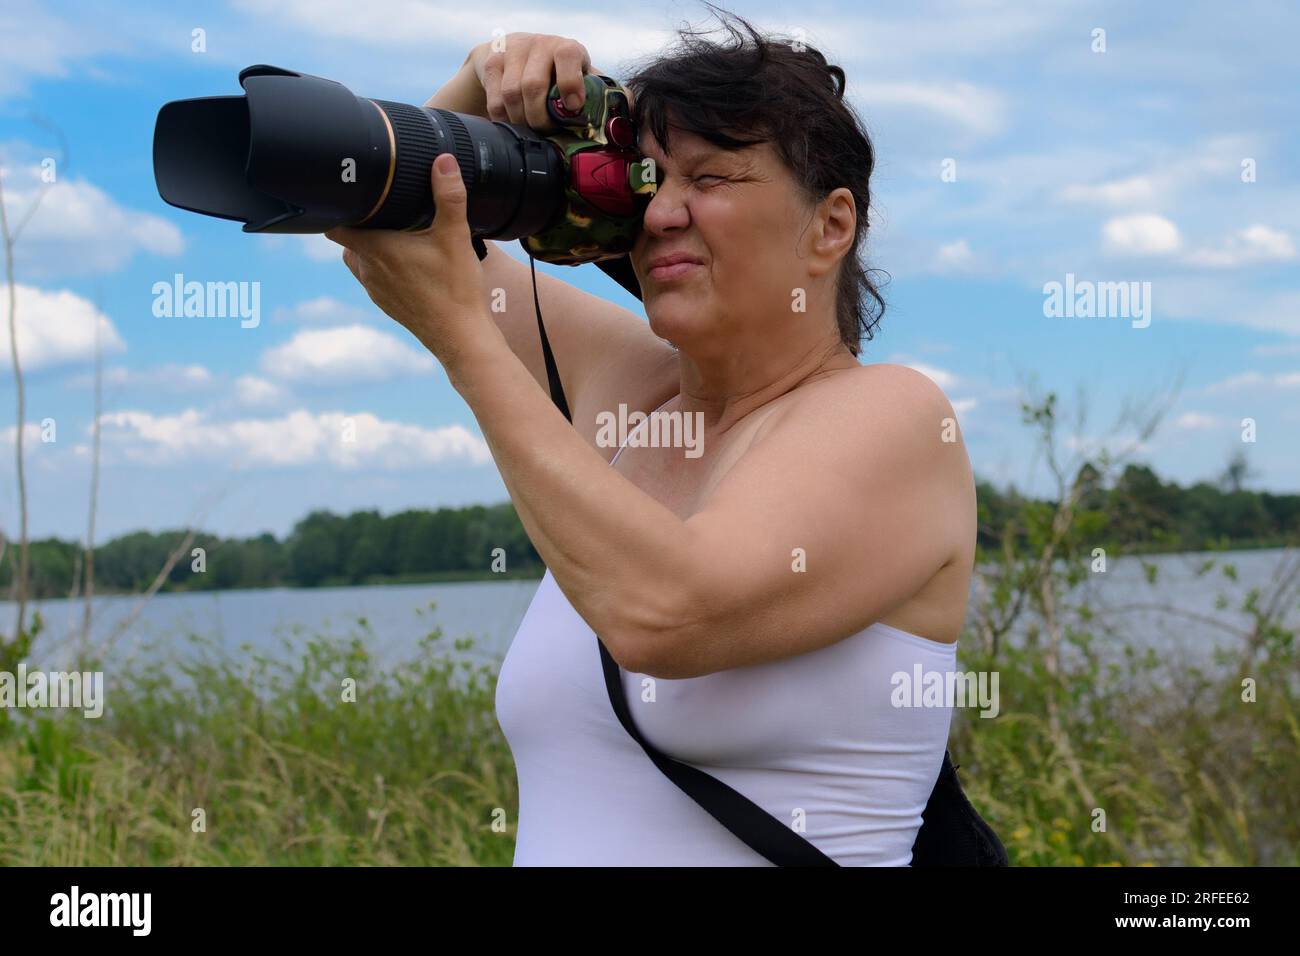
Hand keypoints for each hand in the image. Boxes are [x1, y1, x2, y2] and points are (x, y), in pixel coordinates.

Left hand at [325, 154, 495, 367]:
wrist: (461, 338)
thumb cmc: (456, 290)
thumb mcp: (456, 237)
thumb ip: (448, 196)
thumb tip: (443, 161)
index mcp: (375, 249)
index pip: (334, 223)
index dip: (337, 206)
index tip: (350, 194)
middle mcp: (367, 270)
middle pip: (346, 238)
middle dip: (359, 222)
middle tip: (381, 208)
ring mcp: (375, 290)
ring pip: (359, 259)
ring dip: (370, 245)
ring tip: (395, 233)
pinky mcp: (387, 303)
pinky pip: (374, 278)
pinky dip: (383, 267)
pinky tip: (408, 263)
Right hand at [467, 33, 611, 130]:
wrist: (518, 52)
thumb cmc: (559, 72)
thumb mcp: (583, 77)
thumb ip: (606, 92)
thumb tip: (632, 110)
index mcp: (567, 48)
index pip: (568, 58)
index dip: (570, 83)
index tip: (573, 108)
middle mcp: (540, 45)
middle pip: (533, 86)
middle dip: (540, 118)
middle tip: (546, 133)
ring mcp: (513, 52)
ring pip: (511, 94)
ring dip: (521, 120)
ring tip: (530, 132)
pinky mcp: (492, 62)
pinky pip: (494, 99)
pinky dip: (503, 119)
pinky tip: (513, 126)